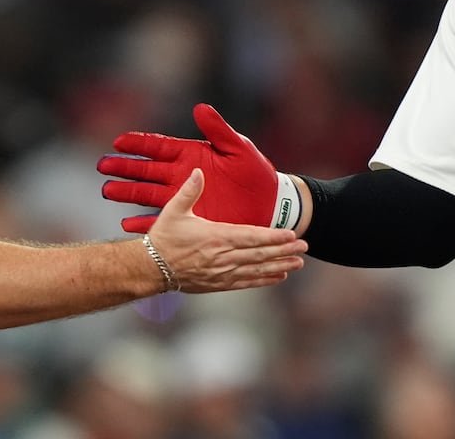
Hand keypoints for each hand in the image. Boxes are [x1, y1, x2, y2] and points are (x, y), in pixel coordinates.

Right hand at [99, 103, 282, 231]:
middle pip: (146, 171)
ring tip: (107, 190)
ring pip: (148, 195)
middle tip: (102, 166)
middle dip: (124, 168)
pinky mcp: (190, 220)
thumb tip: (200, 107)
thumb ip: (219, 130)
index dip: (139, 144)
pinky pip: (162, 221)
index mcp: (192, 155)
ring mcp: (184, 199)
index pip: (159, 146)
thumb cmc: (255, 173)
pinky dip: (144, 223)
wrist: (269, 204)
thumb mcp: (238, 148)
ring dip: (127, 193)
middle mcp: (182, 177)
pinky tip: (126, 224)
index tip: (118, 142)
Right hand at [145, 168, 305, 293]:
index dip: (273, 236)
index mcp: (215, 237)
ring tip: (299, 263)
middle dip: (284, 251)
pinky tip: (279, 276)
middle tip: (305, 247)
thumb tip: (198, 171)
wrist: (149, 268)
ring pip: (256, 270)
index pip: (251, 237)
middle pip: (259, 254)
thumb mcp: (174, 210)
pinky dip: (264, 279)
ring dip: (279, 265)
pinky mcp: (218, 283)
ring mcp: (221, 272)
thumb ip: (189, 191)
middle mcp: (222, 257)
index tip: (291, 235)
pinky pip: (246, 282)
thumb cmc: (163, 237)